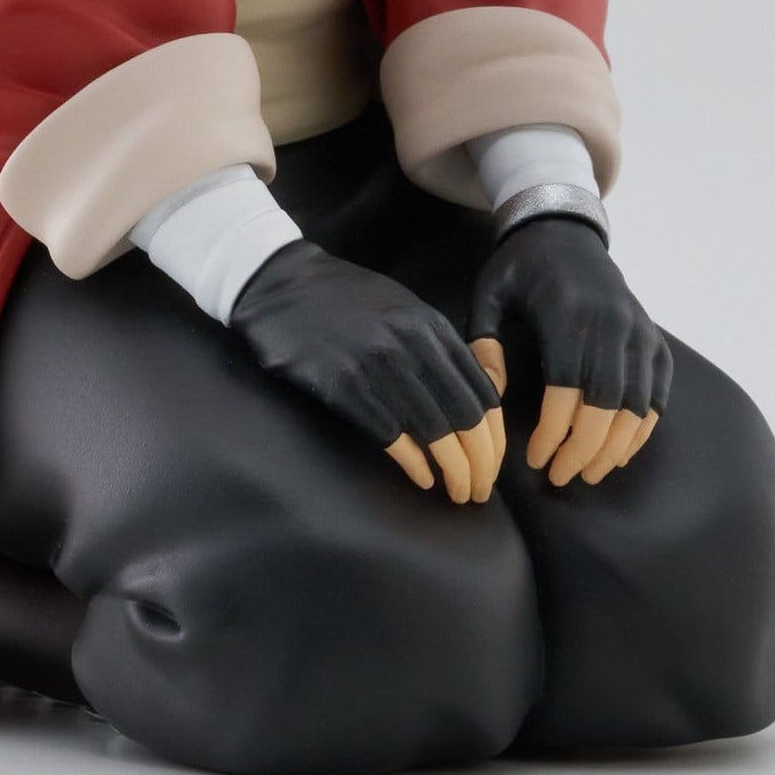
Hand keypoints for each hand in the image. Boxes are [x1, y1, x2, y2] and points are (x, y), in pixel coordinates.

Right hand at [228, 240, 506, 501]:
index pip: (482, 391)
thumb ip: (437, 344)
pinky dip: (413, 463)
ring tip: (458, 493)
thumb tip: (472, 394)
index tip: (494, 464)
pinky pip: (391, 433)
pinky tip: (423, 479)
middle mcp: (410, 344)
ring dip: (453, 471)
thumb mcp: (400, 307)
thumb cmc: (343, 298)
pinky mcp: (343, 384)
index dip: (495, 437)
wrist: (279, 281)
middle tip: (480, 491)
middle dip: (480, 462)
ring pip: (434, 430)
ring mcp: (376, 364)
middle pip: (464, 416)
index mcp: (429, 325)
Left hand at [467, 216, 671, 486]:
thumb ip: (484, 343)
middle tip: (561, 477)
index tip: (536, 459)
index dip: (554, 433)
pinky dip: (644, 427)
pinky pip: (658, 392)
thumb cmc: (521, 266)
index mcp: (568, 313)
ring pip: (637, 404)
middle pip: (606, 405)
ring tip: (590, 472)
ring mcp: (638, 330)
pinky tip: (621, 450)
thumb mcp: (490, 293)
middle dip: (584, 450)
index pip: (567, 390)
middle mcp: (612, 323)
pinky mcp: (653, 337)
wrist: (564, 228)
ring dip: (616, 447)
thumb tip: (490, 397)